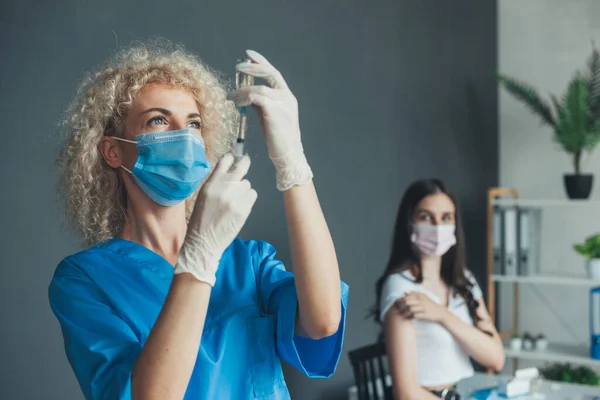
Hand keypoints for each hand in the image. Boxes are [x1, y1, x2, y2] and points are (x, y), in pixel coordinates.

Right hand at [174, 154, 256, 285]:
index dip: (232, 159)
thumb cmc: (201, 220)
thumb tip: (231, 172)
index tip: (235, 158)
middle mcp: (224, 187)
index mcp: (211, 183)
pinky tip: (239, 209)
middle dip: (244, 163)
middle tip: (245, 161)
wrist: (203, 241)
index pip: (225, 161)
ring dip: (244, 191)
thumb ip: (217, 183)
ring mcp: (235, 197)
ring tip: (233, 203)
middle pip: (242, 166)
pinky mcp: (244, 208)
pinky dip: (248, 201)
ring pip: (248, 185)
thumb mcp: (204, 196)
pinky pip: (252, 196)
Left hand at [229, 50, 312, 191]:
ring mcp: (282, 103)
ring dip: (241, 91)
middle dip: (252, 68)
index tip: (248, 55)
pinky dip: (244, 99)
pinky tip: (237, 103)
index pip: (274, 73)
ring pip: (258, 89)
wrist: (288, 154)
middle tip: (237, 66)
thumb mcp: (268, 116)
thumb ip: (260, 103)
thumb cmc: (277, 138)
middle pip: (269, 73)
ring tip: (231, 97)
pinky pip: (256, 98)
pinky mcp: (275, 111)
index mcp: (286, 96)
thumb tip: (246, 95)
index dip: (261, 62)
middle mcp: (286, 97)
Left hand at [395, 292, 448, 322]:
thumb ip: (414, 294)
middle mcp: (422, 300)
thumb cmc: (429, 305)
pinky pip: (415, 315)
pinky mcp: (425, 314)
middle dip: (401, 306)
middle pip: (407, 302)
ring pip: (410, 309)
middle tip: (398, 309)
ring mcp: (424, 307)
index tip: (397, 303)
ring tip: (401, 314)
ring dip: (404, 312)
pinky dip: (410, 316)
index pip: (407, 296)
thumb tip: (404, 293)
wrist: (440, 312)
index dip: (401, 300)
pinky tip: (408, 317)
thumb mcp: (423, 297)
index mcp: (421, 295)